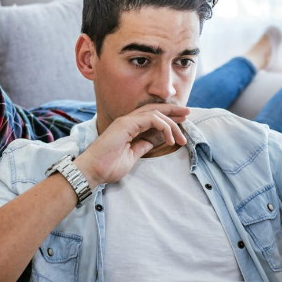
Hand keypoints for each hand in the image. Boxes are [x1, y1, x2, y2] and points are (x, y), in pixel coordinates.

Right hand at [74, 104, 190, 185]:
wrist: (92, 172)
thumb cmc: (108, 167)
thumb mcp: (133, 155)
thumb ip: (144, 145)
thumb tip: (157, 139)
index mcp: (129, 127)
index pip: (152, 116)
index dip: (168, 117)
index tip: (182, 121)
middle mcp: (128, 121)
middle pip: (155, 109)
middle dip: (173, 111)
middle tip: (188, 114)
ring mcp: (126, 121)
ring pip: (156, 113)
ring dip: (172, 124)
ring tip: (181, 138)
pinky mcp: (126, 124)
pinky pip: (151, 118)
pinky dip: (164, 126)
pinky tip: (170, 139)